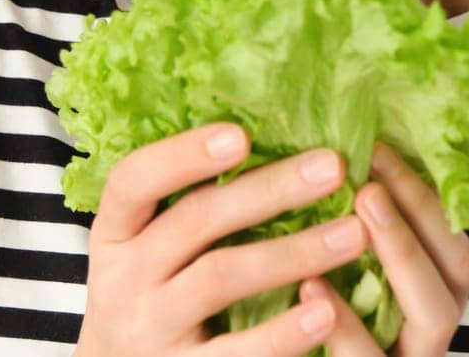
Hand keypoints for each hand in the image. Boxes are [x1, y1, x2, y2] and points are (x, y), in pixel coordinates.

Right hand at [73, 121, 367, 355]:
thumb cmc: (151, 298)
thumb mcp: (147, 250)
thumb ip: (187, 205)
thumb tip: (269, 135)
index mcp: (115, 233)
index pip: (134, 180)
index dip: (183, 154)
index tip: (241, 134)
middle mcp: (123, 278)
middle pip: (195, 220)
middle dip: (268, 190)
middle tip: (333, 166)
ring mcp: (148, 328)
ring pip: (221, 278)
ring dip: (293, 252)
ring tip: (353, 234)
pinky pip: (233, 352)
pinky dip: (282, 332)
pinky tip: (326, 310)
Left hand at [295, 142, 468, 354]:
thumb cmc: (316, 332)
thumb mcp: (344, 279)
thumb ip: (356, 230)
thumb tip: (338, 148)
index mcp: (436, 298)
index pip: (454, 243)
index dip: (422, 196)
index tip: (377, 148)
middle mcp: (432, 334)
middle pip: (455, 276)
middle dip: (418, 220)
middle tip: (368, 185)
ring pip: (431, 320)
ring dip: (399, 260)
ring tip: (352, 218)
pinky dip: (345, 325)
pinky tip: (311, 286)